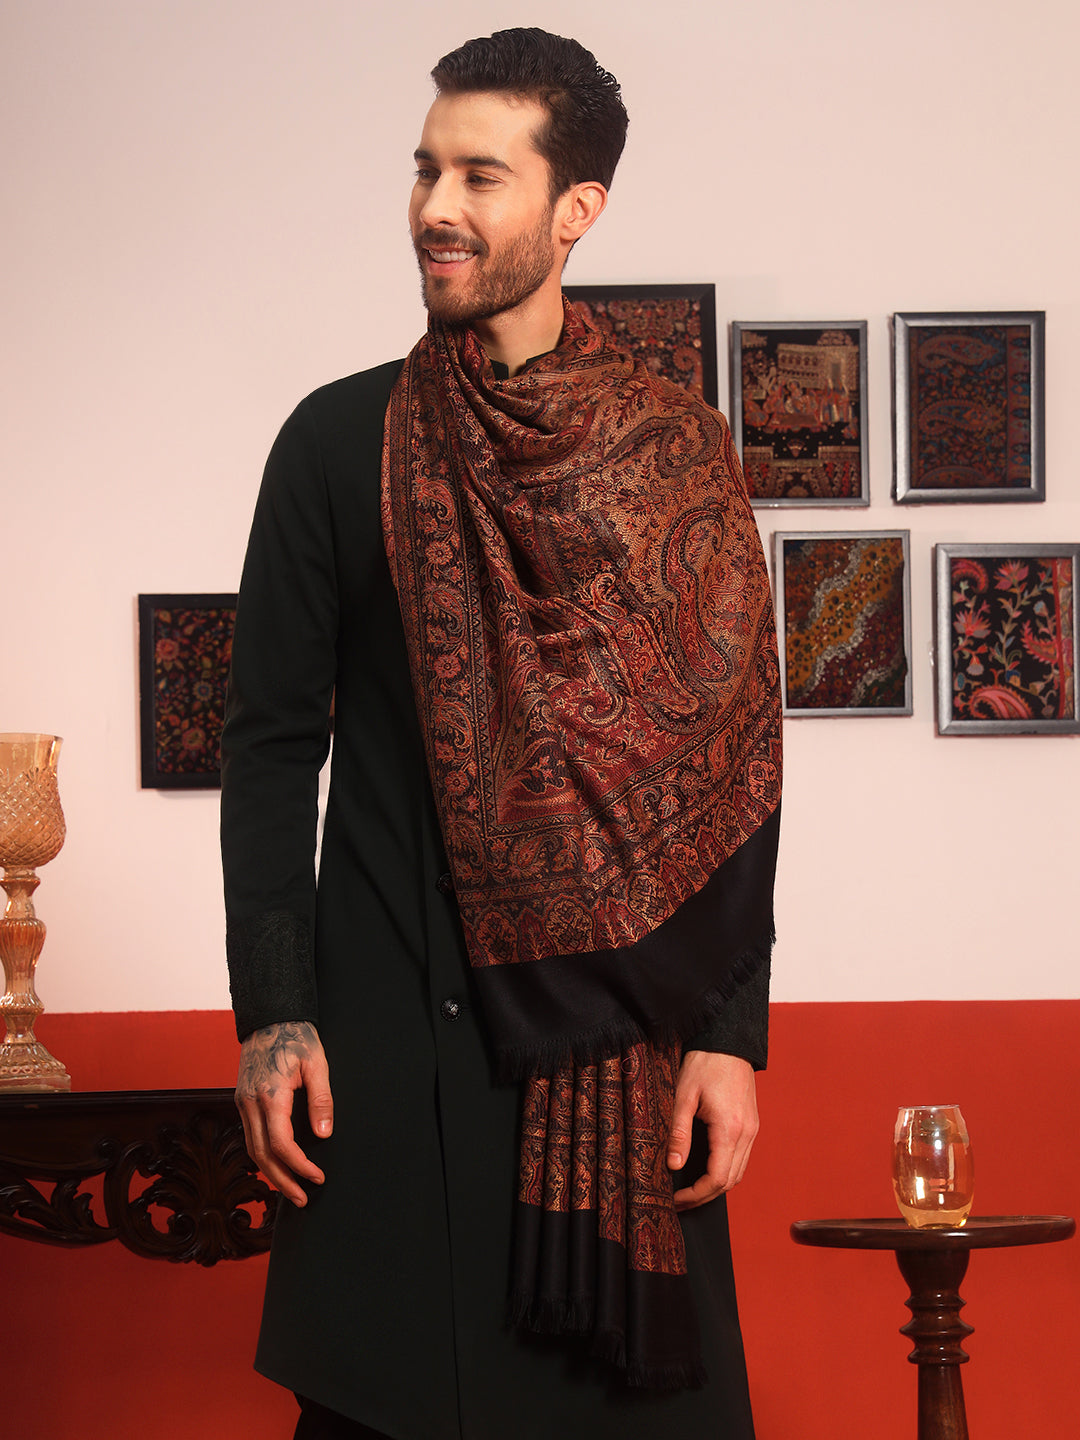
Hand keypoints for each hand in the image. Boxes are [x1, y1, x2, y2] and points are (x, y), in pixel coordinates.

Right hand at [235, 1020, 333, 1206]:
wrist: (269, 1016)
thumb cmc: (297, 1036)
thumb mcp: (317, 1064)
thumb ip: (321, 1100)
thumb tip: (324, 1135)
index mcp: (270, 1094)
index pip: (281, 1144)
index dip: (299, 1166)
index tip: (318, 1177)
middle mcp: (250, 1102)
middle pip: (262, 1155)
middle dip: (283, 1181)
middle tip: (303, 1199)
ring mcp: (242, 1102)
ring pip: (251, 1149)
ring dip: (271, 1173)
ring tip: (292, 1190)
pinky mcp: (242, 1100)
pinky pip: (250, 1136)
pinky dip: (263, 1156)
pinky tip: (277, 1165)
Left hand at [667, 1050, 758, 1211]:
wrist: (728, 1042)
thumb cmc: (704, 1064)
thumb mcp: (684, 1096)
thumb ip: (679, 1133)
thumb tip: (673, 1166)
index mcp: (730, 1129)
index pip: (717, 1178)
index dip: (696, 1195)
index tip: (676, 1199)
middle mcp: (747, 1133)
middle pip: (730, 1181)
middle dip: (705, 1196)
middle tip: (680, 1201)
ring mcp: (753, 1129)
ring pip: (738, 1173)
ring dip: (716, 1186)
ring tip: (690, 1191)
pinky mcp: (752, 1124)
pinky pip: (742, 1158)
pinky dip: (726, 1171)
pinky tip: (707, 1170)